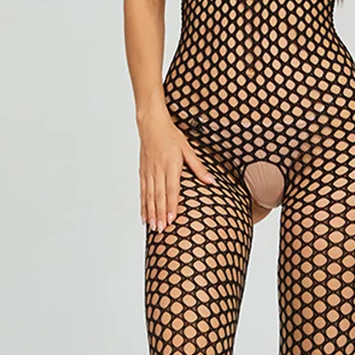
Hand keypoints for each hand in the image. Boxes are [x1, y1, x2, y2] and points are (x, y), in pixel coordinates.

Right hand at [138, 108, 215, 231]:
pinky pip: (142, 192)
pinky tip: (144, 216)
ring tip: (153, 227)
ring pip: (149, 196)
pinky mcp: (143, 173)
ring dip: (151, 213)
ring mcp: (149, 172)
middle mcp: (158, 170)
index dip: (171, 205)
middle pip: (159, 196)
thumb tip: (212, 181)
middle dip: (160, 214)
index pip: (172, 189)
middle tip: (162, 229)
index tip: (172, 219)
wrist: (151, 124)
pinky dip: (143, 205)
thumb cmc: (170, 136)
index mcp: (171, 165)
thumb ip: (199, 168)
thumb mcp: (188, 150)